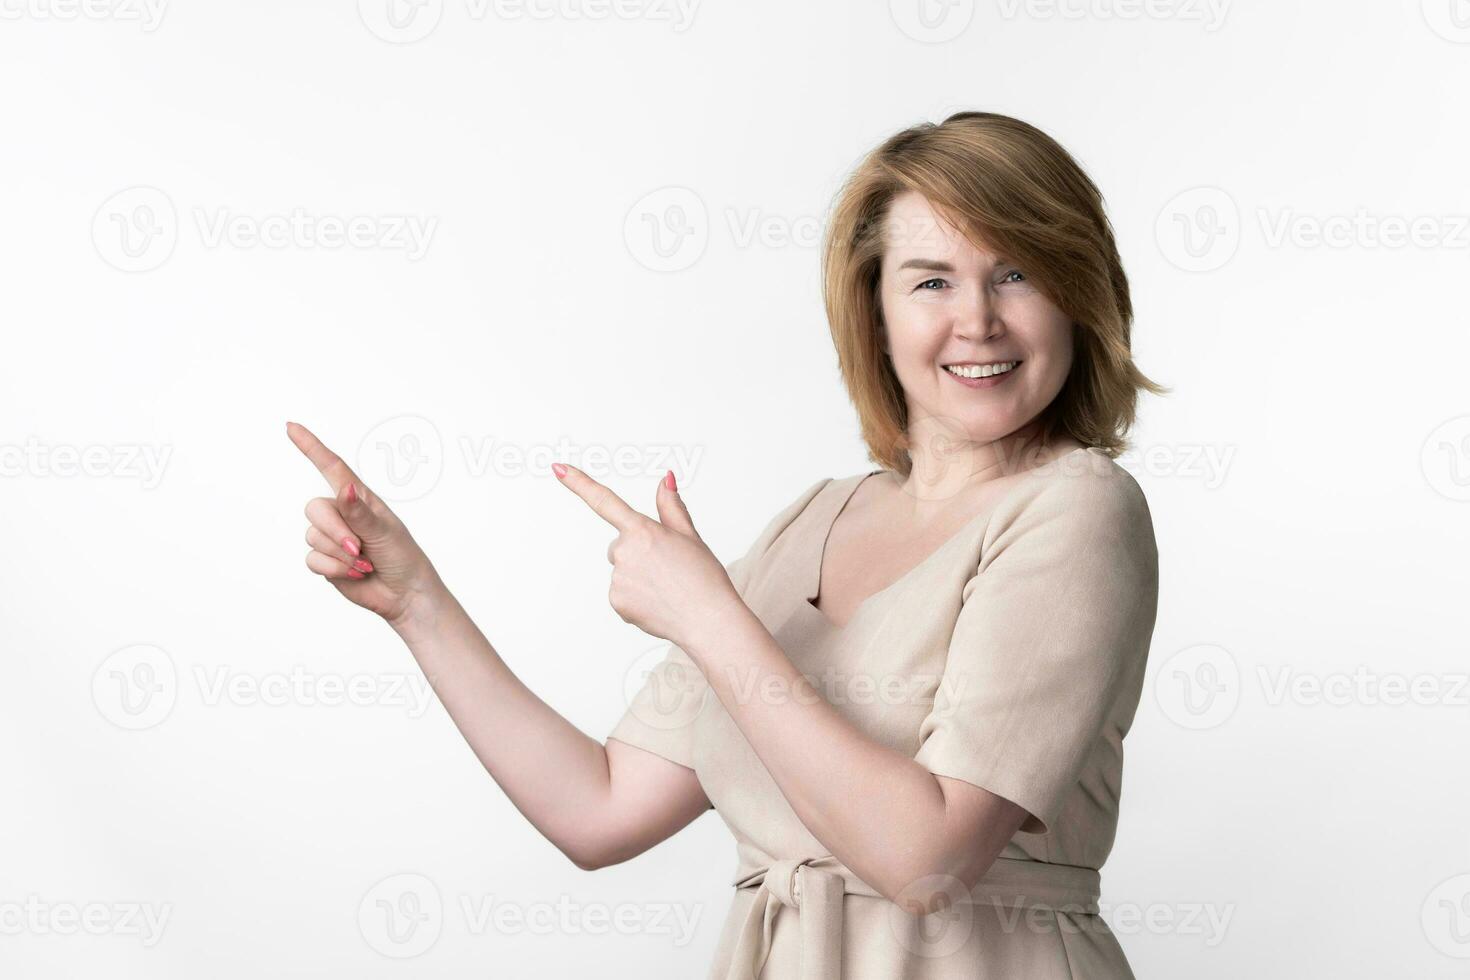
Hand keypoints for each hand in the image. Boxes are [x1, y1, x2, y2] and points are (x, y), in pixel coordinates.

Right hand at [287, 420, 444, 627]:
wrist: (403, 593)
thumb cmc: (402, 556)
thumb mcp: (385, 531)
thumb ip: (360, 512)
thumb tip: (345, 489)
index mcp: (360, 498)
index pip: (331, 467)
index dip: (311, 446)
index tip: (291, 427)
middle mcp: (341, 513)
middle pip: (315, 509)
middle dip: (335, 531)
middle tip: (359, 547)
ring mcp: (331, 537)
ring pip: (313, 537)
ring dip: (340, 555)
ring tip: (365, 562)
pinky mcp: (324, 560)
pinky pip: (313, 559)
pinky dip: (335, 569)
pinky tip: (355, 573)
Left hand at [554, 464, 739, 650]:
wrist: (708, 620)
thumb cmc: (704, 577)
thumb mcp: (690, 536)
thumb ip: (670, 507)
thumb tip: (665, 480)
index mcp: (642, 530)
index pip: (604, 501)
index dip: (579, 483)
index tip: (558, 468)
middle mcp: (624, 551)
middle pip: (619, 546)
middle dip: (638, 553)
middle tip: (666, 568)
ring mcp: (618, 578)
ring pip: (622, 571)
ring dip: (638, 577)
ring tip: (666, 589)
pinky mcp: (616, 602)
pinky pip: (621, 594)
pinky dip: (636, 598)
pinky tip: (657, 603)